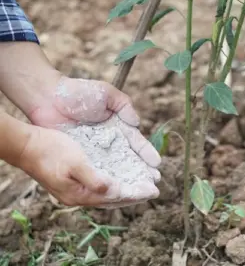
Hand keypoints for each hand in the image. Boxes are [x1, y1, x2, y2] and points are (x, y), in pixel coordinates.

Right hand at [20, 124, 158, 206]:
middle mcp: (81, 195)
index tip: (153, 190)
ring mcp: (77, 189)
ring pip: (108, 193)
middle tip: (152, 190)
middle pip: (114, 198)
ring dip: (125, 190)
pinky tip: (119, 178)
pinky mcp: (76, 180)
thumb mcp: (74, 163)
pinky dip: (114, 182)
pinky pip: (101, 185)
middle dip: (134, 194)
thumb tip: (114, 191)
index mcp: (81, 194)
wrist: (28, 147)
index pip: (116, 197)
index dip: (136, 194)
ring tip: (140, 186)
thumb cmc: (51, 151)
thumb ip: (93, 179)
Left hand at [27, 76, 160, 206]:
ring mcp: (95, 150)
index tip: (157, 165)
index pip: (136, 142)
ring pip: (115, 168)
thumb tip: (137, 123)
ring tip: (139, 191)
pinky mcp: (81, 156)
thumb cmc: (79, 92)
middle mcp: (109, 140)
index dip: (146, 154)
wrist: (49, 98)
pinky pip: (96, 170)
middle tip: (154, 184)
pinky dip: (106, 179)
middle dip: (141, 171)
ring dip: (127, 179)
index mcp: (118, 125)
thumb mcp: (108, 93)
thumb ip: (125, 106)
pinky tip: (115, 190)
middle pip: (129, 158)